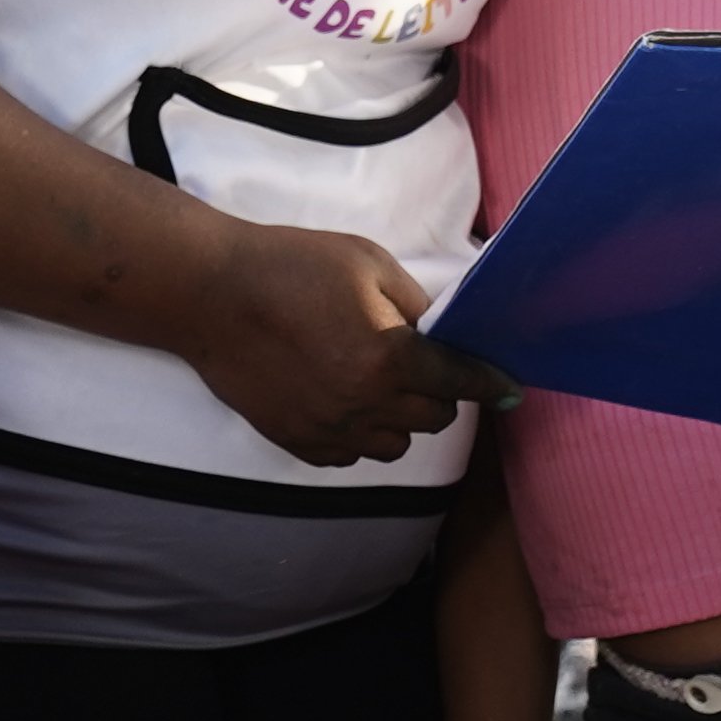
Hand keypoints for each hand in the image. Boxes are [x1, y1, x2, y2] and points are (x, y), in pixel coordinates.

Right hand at [182, 218, 504, 465]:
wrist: (211, 294)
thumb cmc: (290, 266)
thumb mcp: (368, 263)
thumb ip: (414, 303)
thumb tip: (440, 334)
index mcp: (389, 357)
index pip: (462, 382)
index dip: (492, 383)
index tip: (509, 389)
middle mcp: (365, 404)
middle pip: (435, 420)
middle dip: (439, 394)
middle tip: (421, 367)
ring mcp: (330, 429)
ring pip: (396, 445)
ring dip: (400, 419)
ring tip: (377, 386)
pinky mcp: (298, 442)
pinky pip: (350, 457)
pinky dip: (358, 435)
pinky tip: (342, 400)